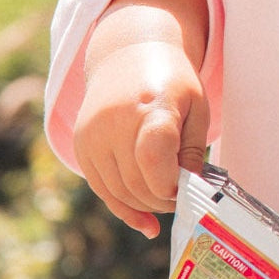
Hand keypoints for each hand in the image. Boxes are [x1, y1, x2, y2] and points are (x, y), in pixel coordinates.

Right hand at [73, 41, 209, 238]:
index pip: (154, 161)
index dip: (172, 186)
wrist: (129, 55)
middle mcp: (115, 122)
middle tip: (180, 200)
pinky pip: (102, 189)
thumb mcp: (196, 109)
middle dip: (162, 200)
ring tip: (165, 202)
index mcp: (151, 107)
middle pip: (137, 182)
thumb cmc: (172, 82)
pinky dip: (124, 208)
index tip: (186, 189)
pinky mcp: (82, 146)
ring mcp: (93, 135)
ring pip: (118, 191)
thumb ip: (193, 152)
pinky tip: (145, 222)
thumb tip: (190, 193)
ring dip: (145, 205)